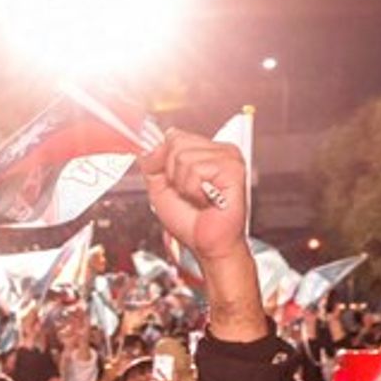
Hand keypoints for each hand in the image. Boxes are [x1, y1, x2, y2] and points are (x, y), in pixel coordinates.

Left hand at [139, 130, 248, 266]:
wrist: (207, 244)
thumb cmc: (192, 221)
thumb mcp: (160, 187)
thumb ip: (152, 163)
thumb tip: (147, 146)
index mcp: (206, 151)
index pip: (173, 136)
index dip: (164, 162)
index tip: (174, 183)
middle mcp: (220, 150)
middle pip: (176, 141)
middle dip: (173, 174)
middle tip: (189, 193)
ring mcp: (229, 157)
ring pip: (183, 156)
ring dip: (184, 185)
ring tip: (199, 197)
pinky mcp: (233, 169)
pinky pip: (196, 169)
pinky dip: (194, 190)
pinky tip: (207, 199)